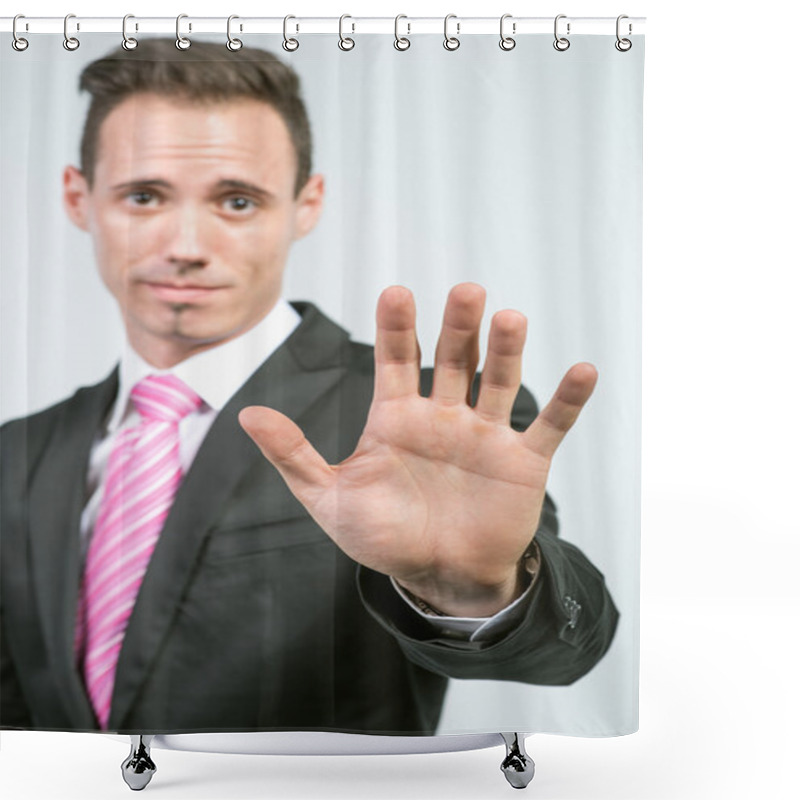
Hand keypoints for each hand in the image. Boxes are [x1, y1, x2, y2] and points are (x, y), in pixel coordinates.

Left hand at [239, 284, 596, 616]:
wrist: (438, 577)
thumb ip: (294, 456)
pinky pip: (549, 425)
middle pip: (454, 358)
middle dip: (458, 326)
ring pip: (499, 382)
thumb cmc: (383, 537)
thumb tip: (245, 414)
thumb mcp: (330, 499)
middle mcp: (444, 415)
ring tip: (510, 318)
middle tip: (465, 291)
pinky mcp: (523, 461)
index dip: (397, 328)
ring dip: (507, 350)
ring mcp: (486, 435)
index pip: (398, 360)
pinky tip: (583, 370)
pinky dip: (567, 400)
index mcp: (397, 417)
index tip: (397, 292)